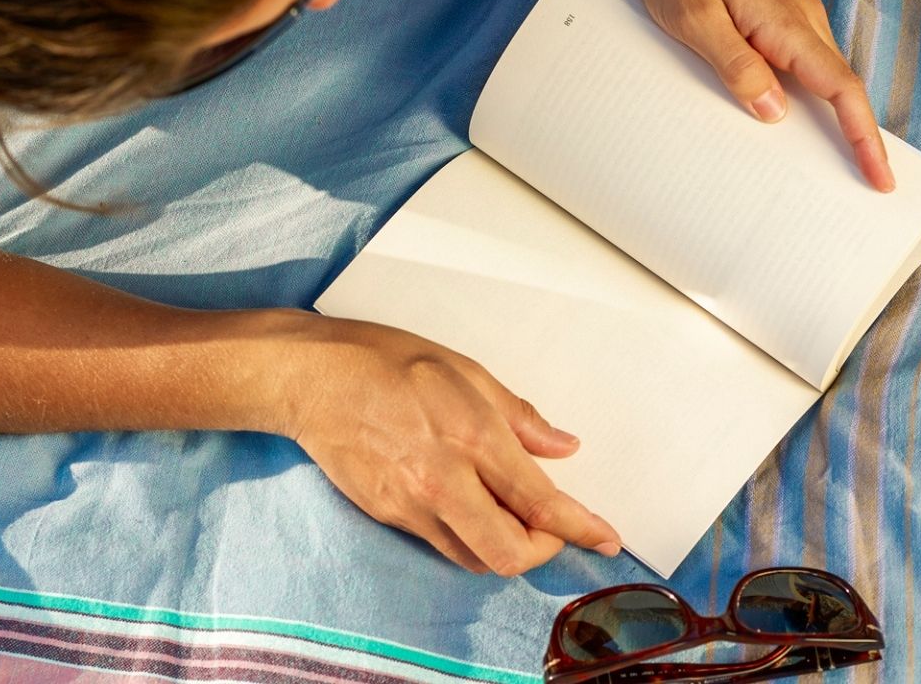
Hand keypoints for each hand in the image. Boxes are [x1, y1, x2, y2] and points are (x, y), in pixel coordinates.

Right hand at [281, 319, 620, 574]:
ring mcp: (413, 505)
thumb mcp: (467, 371)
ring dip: (507, 548)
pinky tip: (475, 510)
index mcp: (473, 437)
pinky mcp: (390, 516)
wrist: (313, 379)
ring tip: (516, 517)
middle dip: (543, 549)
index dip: (581, 529)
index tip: (607, 539)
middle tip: (554, 527)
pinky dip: (472, 540)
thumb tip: (563, 447)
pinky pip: (444, 545)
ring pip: (477, 558)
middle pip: (510, 552)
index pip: (540, 503)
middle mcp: (444, 481)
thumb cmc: (387, 361)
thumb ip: (520, 418)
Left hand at [620, 0, 896, 191]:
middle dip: (855, 138)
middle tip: (859, 189)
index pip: (840, 87)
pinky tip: (787, 118)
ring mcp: (791, 11)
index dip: (864, 136)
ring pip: (820, 75)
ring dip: (828, 119)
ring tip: (826, 167)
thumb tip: (775, 112)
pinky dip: (805, 94)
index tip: (881, 176)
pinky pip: (799, 60)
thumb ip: (735, 63)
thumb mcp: (692, 15)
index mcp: (785, 18)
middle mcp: (801, 15)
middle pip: (839, 87)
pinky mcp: (775, 12)